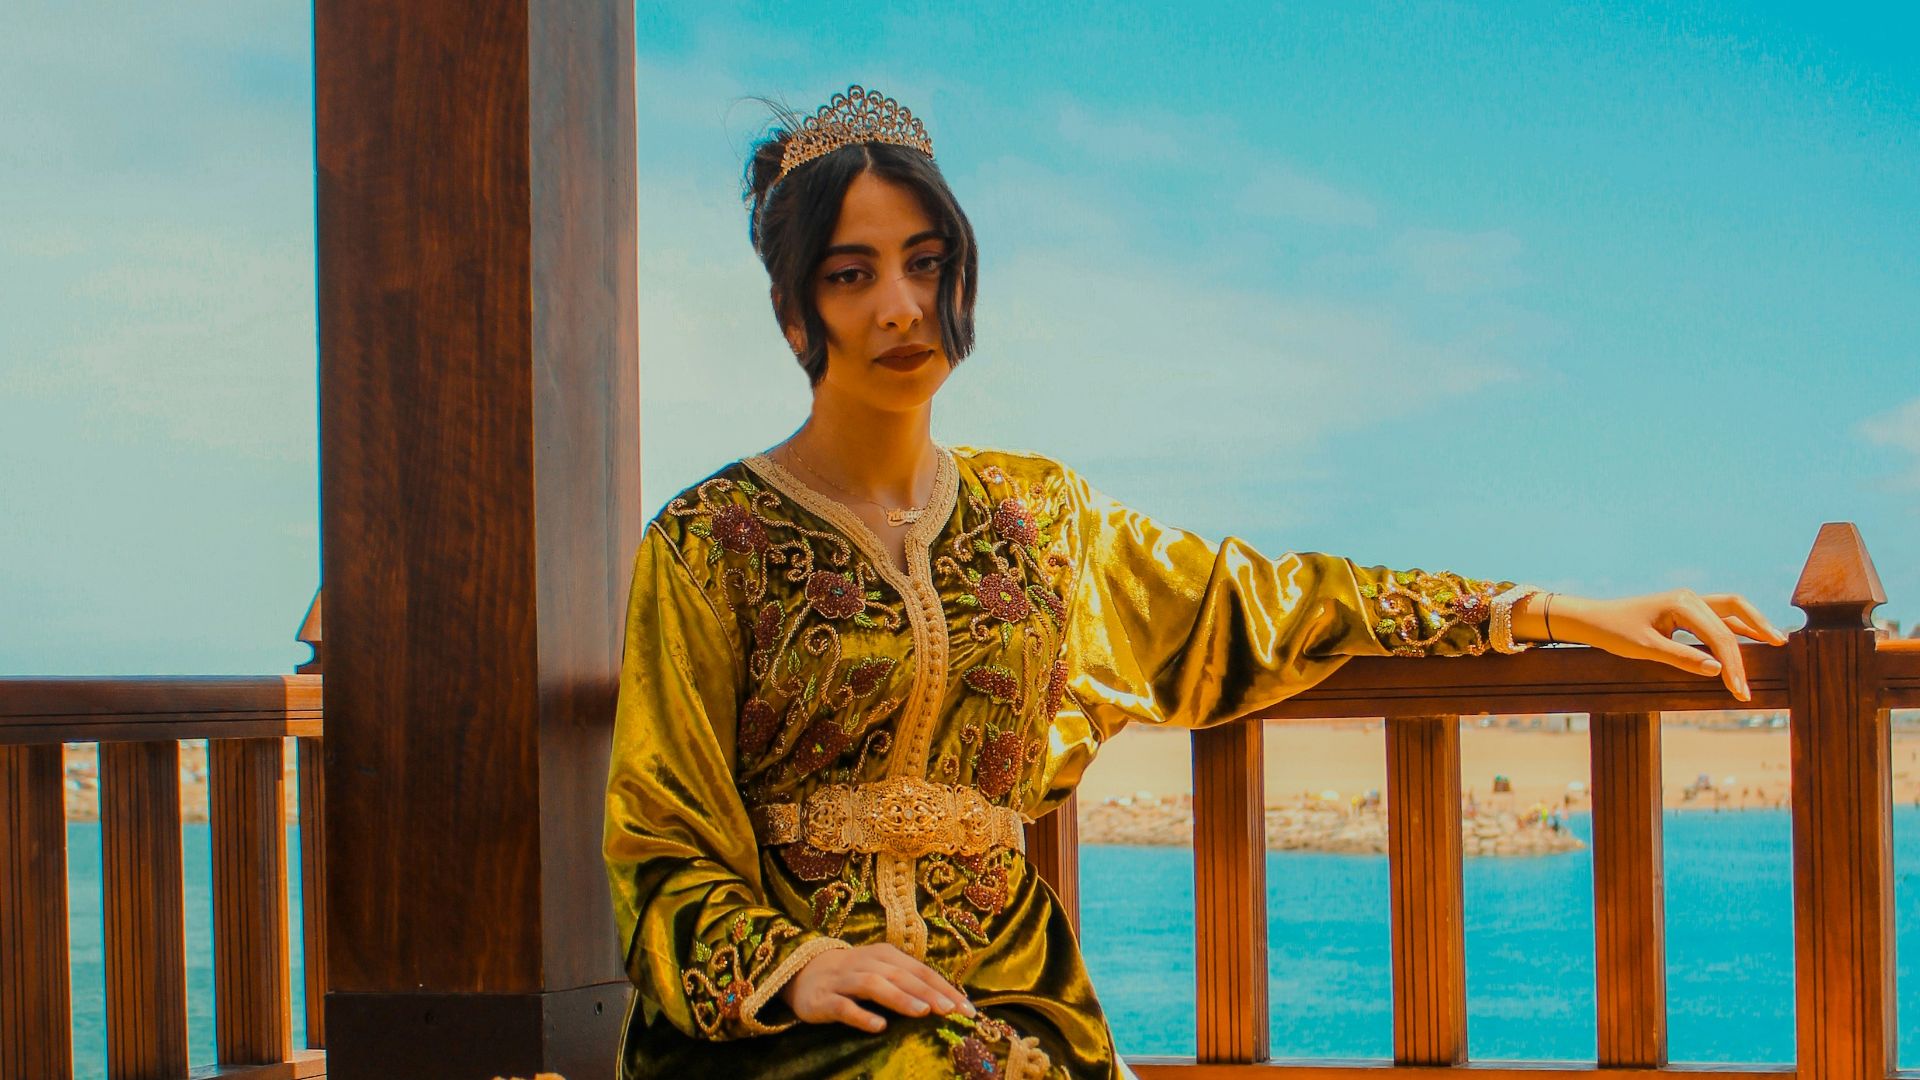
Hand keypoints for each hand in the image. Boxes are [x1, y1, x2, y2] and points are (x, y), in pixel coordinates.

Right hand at [779, 942, 974, 1032]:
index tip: (968, 1009)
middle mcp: (867, 963)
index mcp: (886, 955)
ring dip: (900, 998)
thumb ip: (909, 983)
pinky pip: (844, 1007)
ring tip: (922, 1012)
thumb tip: (949, 1002)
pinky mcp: (825, 999)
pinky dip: (862, 1015)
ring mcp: (844, 980)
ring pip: (874, 986)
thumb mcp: (882, 972)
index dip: (944, 988)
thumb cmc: (854, 976)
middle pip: (901, 975)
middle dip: (928, 992)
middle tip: (951, 1010)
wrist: (803, 972)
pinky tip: (878, 1026)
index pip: (920, 971)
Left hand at [1514, 590, 1787, 701]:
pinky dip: (1737, 627)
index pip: (1720, 636)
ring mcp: (1689, 602)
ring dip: (1753, 626)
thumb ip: (1682, 659)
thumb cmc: (1614, 632)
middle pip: (1735, 614)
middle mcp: (1690, 598)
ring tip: (1776, 643)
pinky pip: (1719, 617)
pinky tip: (1752, 639)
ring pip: (1731, 611)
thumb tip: (1718, 670)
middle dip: (1755, 638)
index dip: (1734, 665)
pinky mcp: (1685, 610)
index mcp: (1682, 603)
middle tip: (1777, 656)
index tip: (1741, 691)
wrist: (1591, 619)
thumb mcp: (1645, 649)